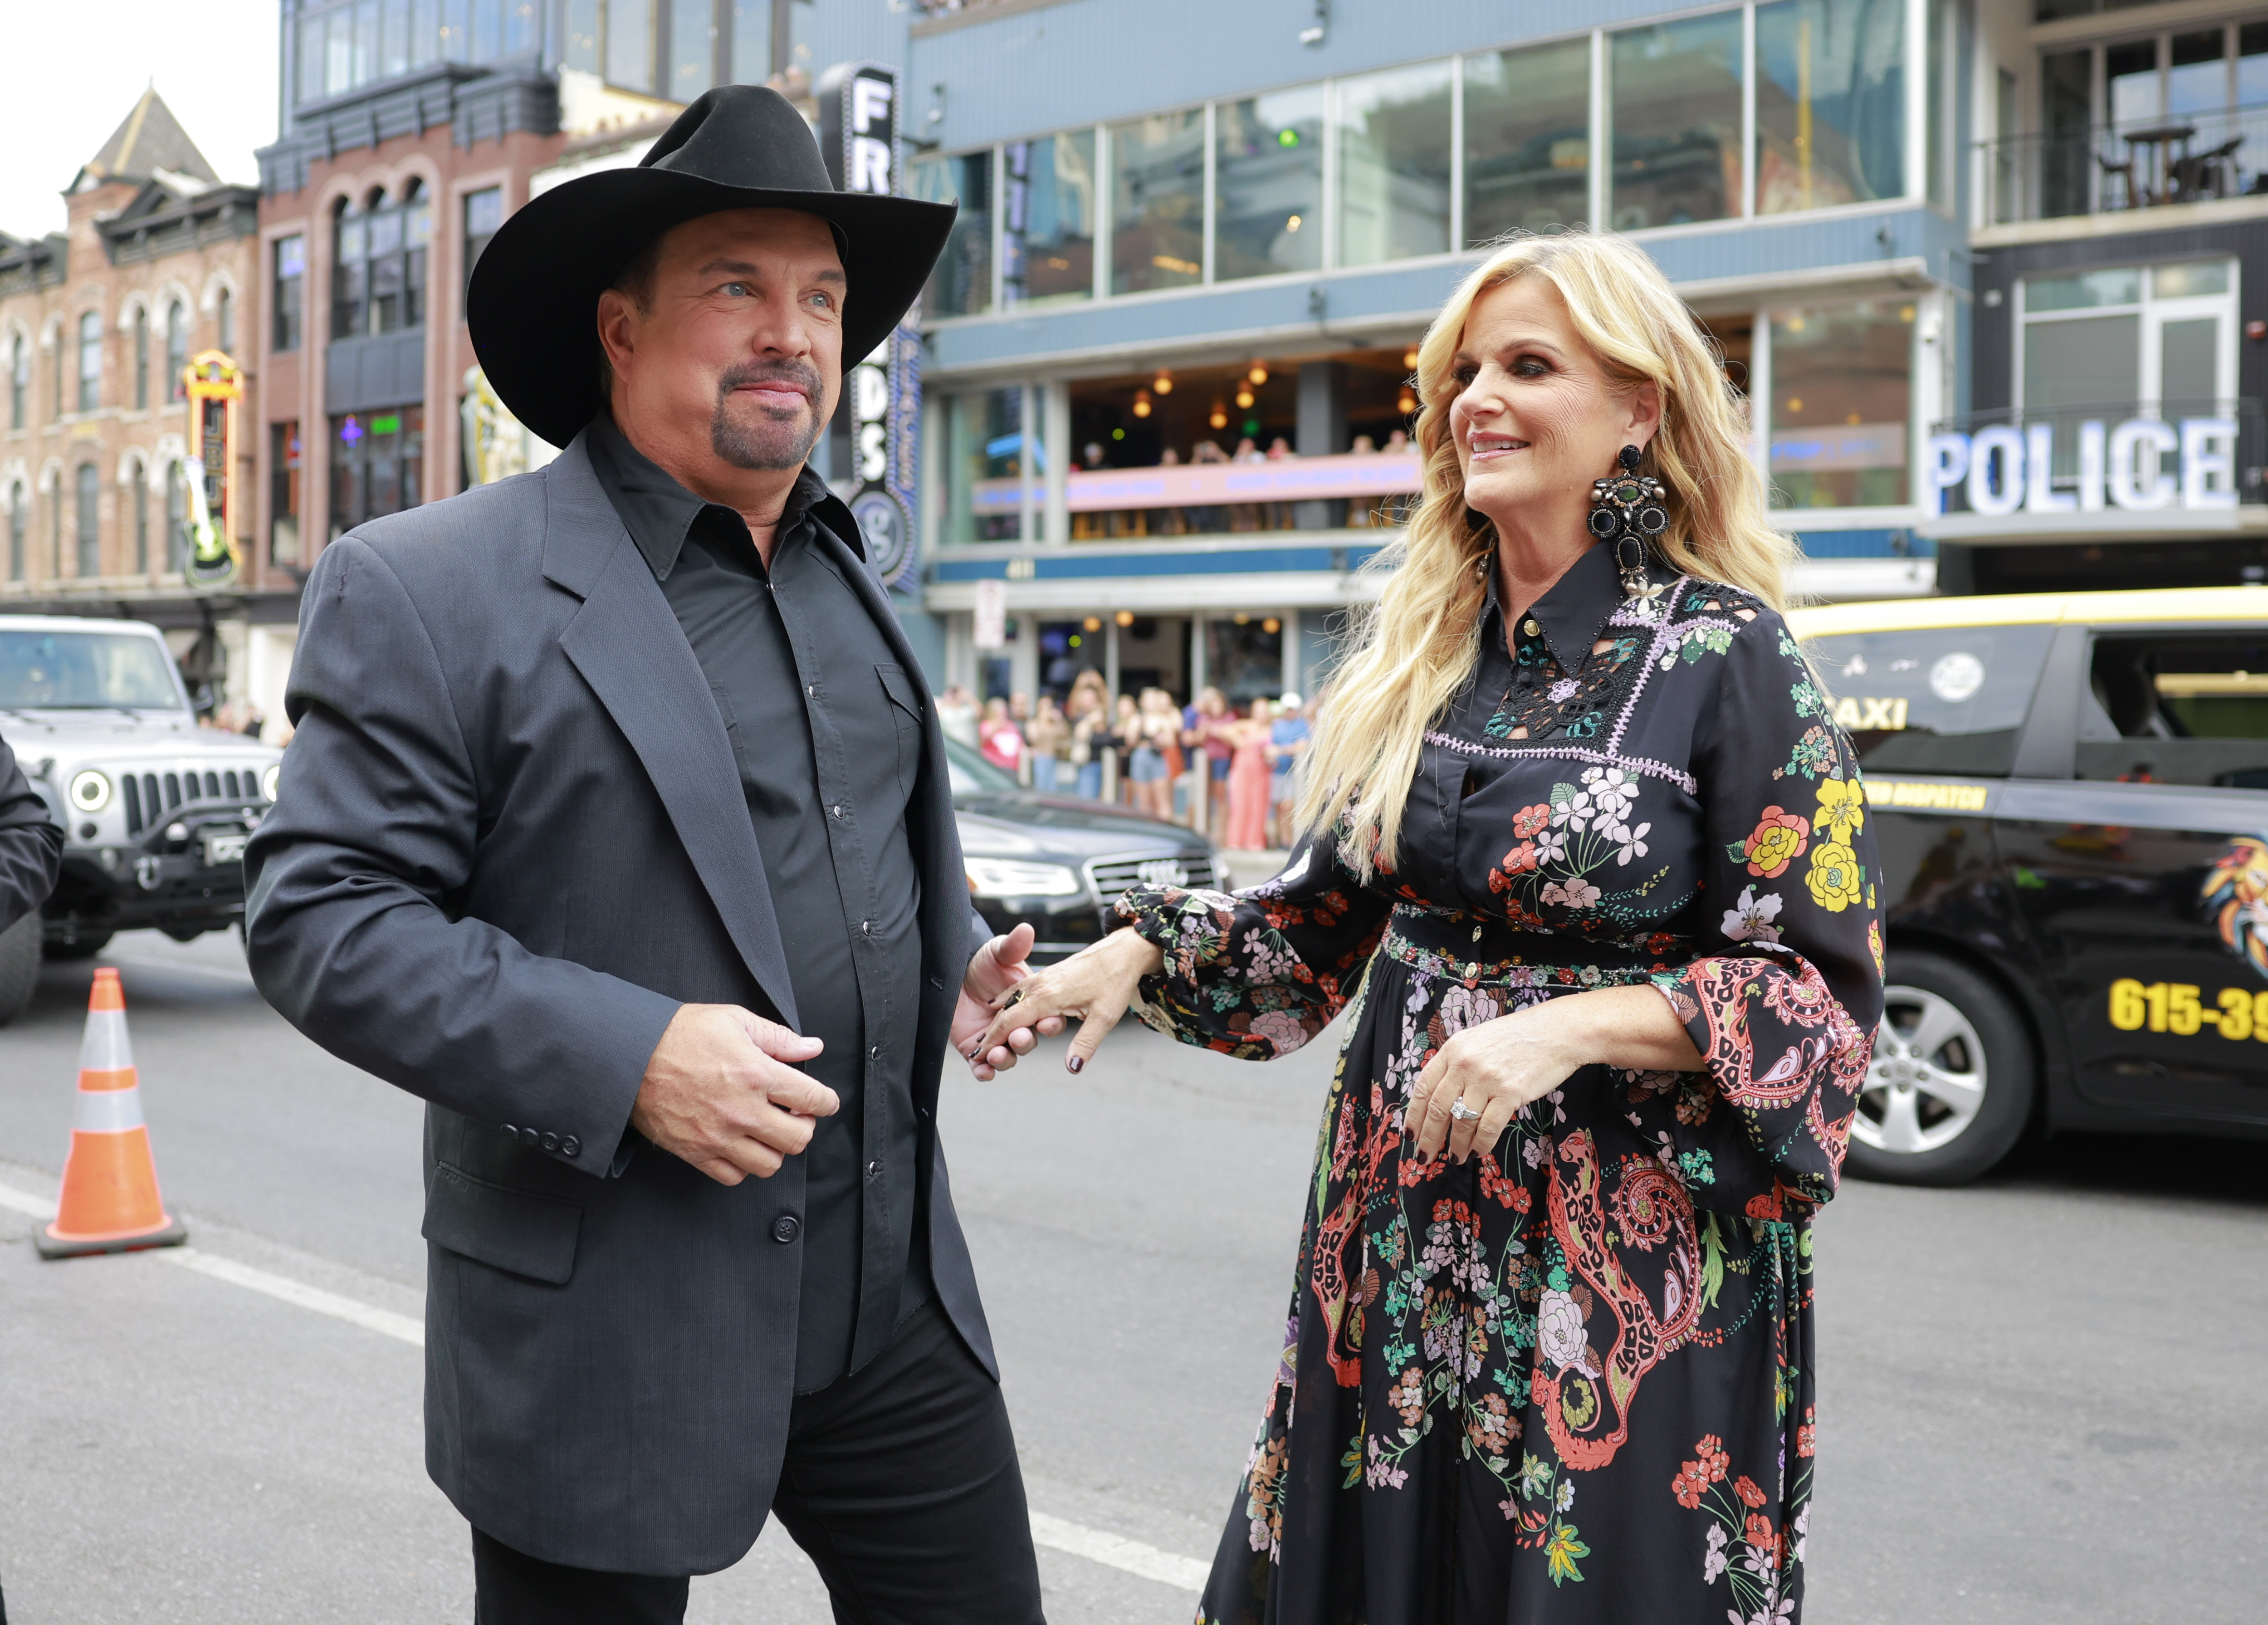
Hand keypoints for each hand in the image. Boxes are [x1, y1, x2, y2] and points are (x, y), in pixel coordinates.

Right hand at [631, 1004, 838, 1184]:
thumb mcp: (734, 1020)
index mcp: (755, 1072)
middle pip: (798, 1139)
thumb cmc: (680, 1034)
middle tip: (795, 1115)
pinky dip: (743, 1165)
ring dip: (776, 1149)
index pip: (812, 1098)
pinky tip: (741, 1144)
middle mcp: (740, 1109)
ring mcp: (718, 1135)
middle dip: (804, 1127)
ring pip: (769, 1164)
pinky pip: (734, 1176)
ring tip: (768, 1131)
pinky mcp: (695, 1152)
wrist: (629, 1056)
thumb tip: (813, 1047)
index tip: (825, 1102)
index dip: (827, 1101)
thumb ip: (778, 1037)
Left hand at [953, 922, 1061, 1078]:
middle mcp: (1017, 1026)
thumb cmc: (982, 963)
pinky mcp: (976, 1050)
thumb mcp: (997, 952)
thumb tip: (1025, 930)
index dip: (1050, 1024)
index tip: (1048, 1022)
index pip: (1047, 1019)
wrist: (953, 975)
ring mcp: (997, 1039)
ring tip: (996, 1054)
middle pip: (1028, 1041)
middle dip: (1024, 1041)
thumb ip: (1012, 947)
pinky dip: (985, 1072)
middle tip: (1018, 1037)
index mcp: (1030, 1006)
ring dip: (1005, 1058)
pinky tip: (983, 1070)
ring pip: (1008, 1056)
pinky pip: (983, 1068)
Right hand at [969, 926, 1163, 1074]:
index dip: (994, 1040)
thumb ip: (1085, 1043)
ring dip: (996, 1019)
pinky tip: (1000, 1004)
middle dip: (990, 1034)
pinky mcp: (1048, 974)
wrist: (1123, 950)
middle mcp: (1039, 986)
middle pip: (1006, 1013)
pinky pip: (1019, 989)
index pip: (1010, 1022)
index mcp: (1048, 997)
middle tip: (977, 1053)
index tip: (980, 1056)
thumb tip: (1071, 1068)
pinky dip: (1006, 1001)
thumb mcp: (1105, 1017)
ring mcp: (1043, 978)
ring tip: (984, 1035)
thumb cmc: (1115, 981)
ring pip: (1011, 1000)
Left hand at [1405, 1003, 1584, 1164]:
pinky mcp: (1509, 1092)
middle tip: (1425, 1156)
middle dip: (1429, 1137)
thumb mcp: (1477, 1041)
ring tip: (1455, 1158)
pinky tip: (1477, 1151)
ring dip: (1456, 1145)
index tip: (1410, 1134)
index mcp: (1453, 1049)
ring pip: (1462, 1121)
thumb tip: (1442, 1098)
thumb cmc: (1518, 1037)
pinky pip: (1488, 1127)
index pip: (1423, 1087)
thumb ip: (1457, 1064)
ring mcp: (1486, 1078)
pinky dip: (1481, 1144)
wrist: (1556, 1031)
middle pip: (1438, 1108)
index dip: (1413, 1115)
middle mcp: (1464, 1063)